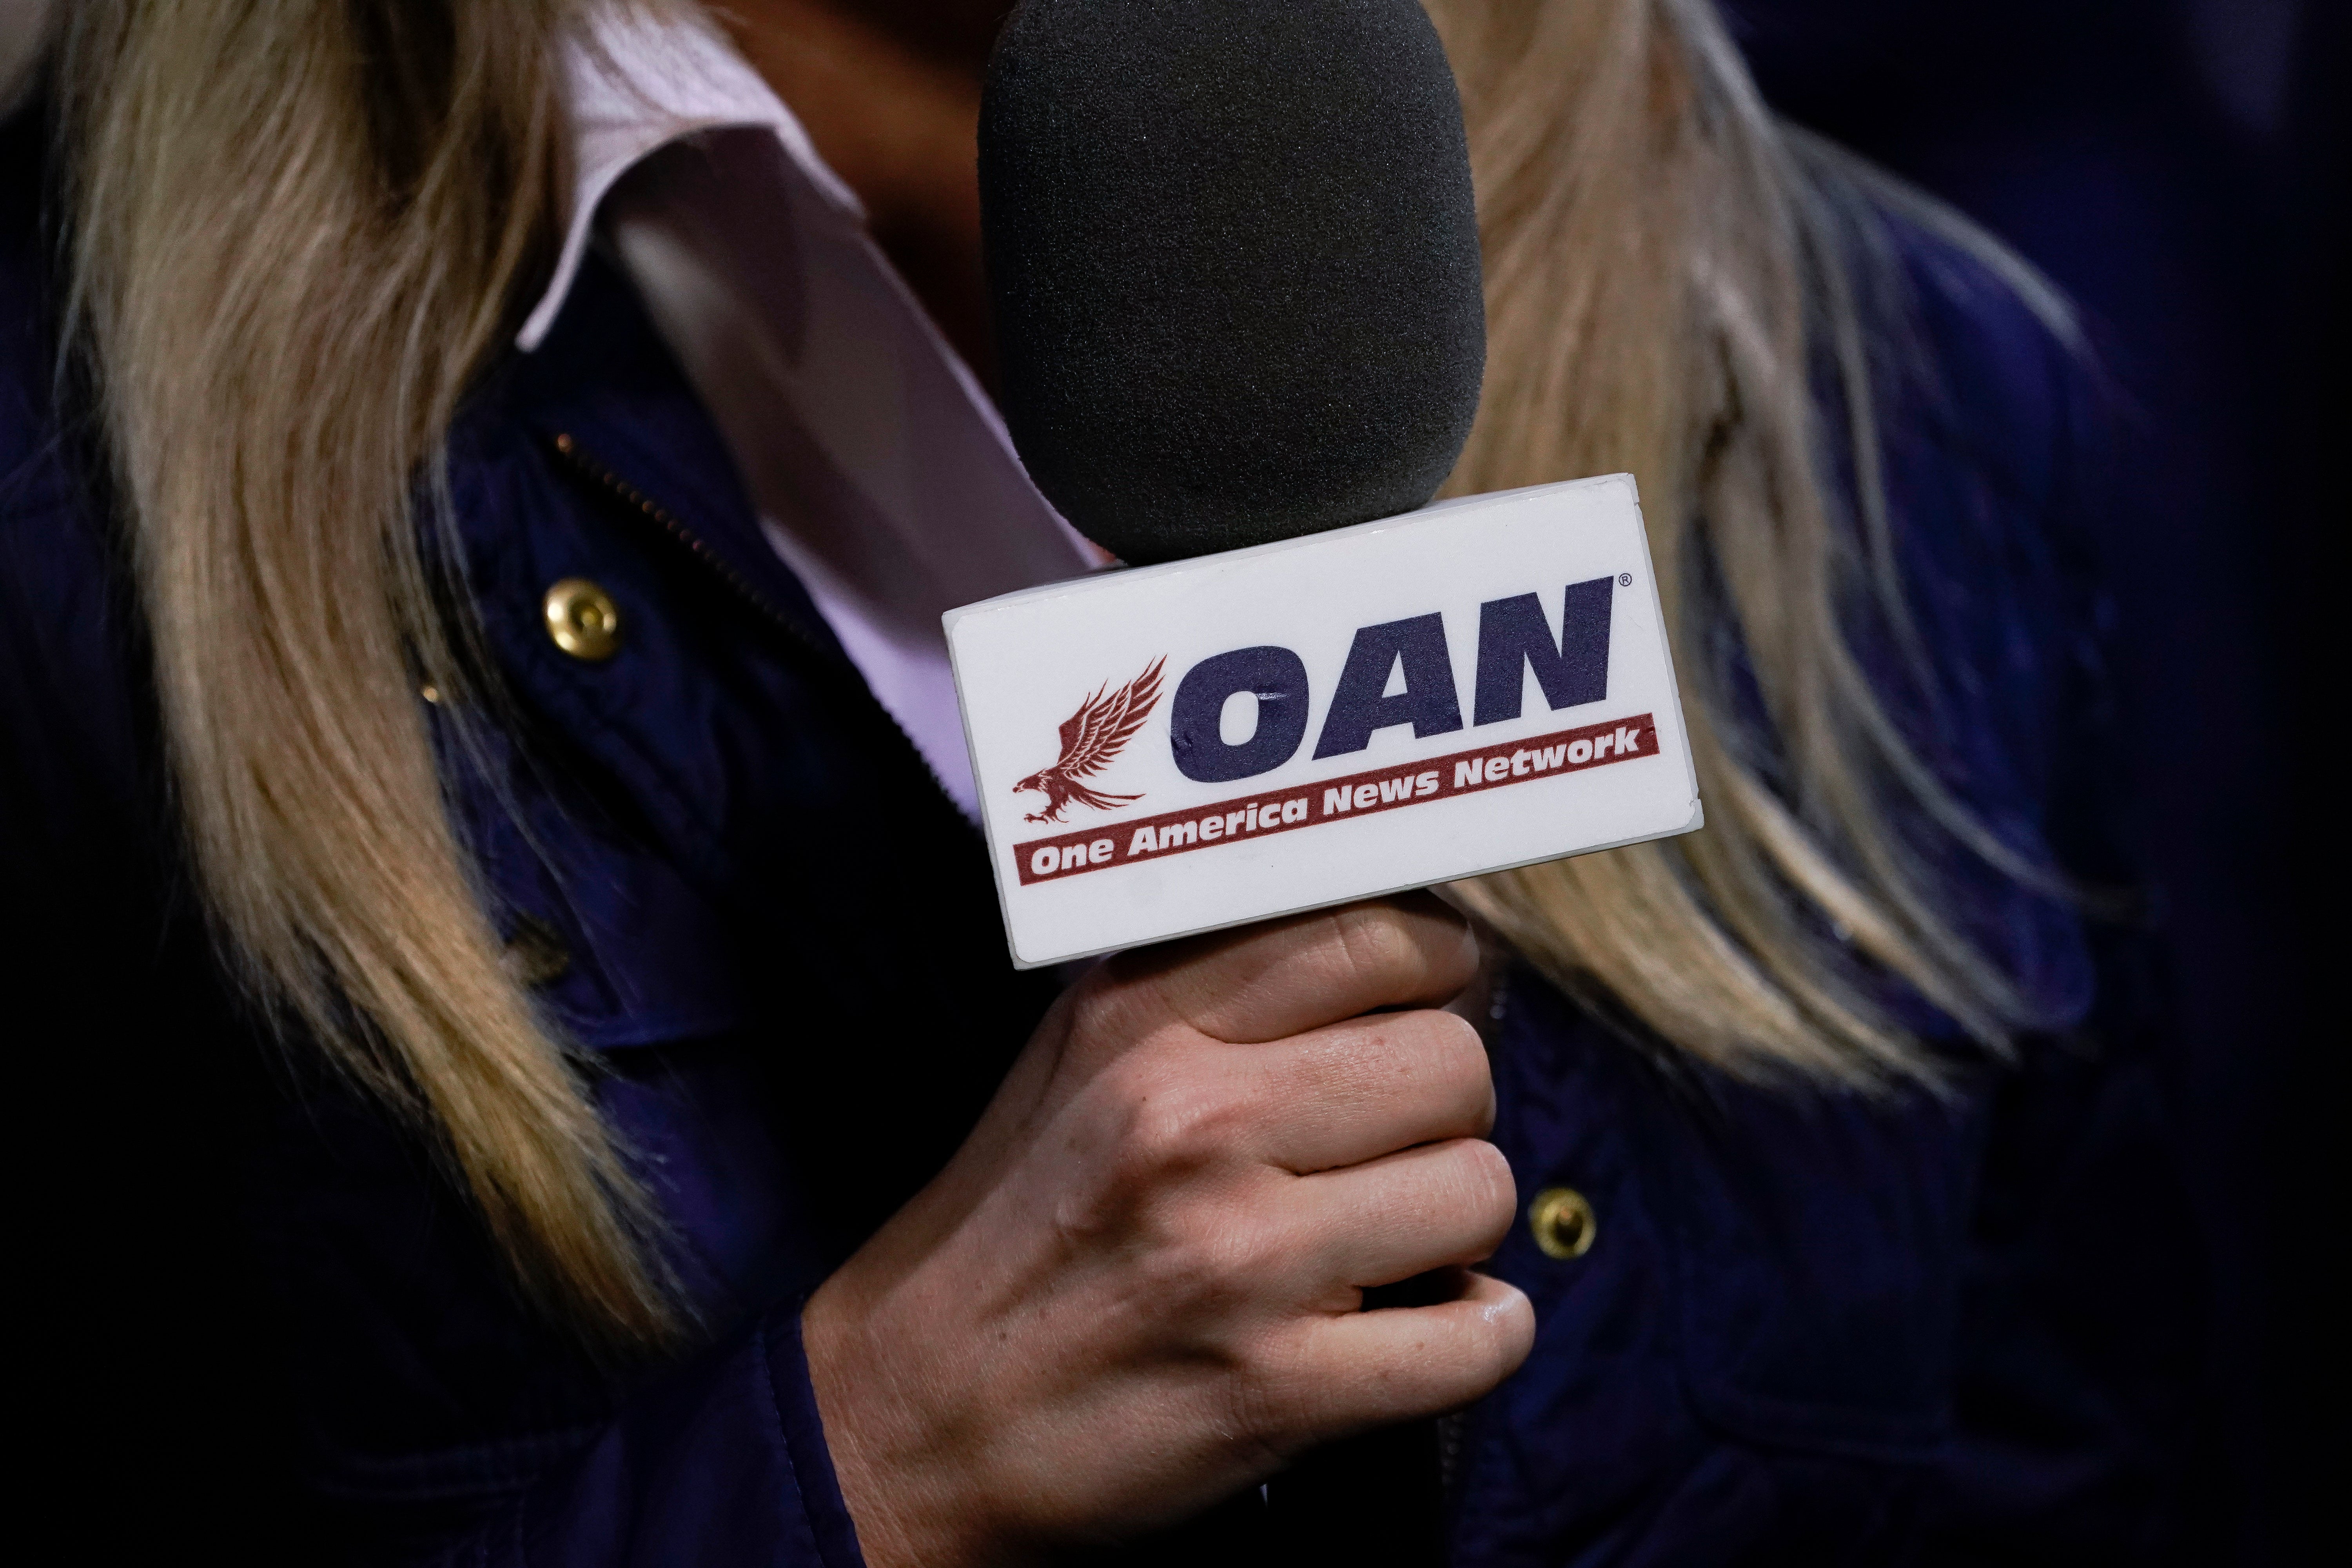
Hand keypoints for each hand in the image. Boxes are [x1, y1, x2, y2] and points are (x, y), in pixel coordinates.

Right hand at [802, 896, 1533, 1566]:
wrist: (910, 1421)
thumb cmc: (1014, 1231)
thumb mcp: (1077, 1059)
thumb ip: (1213, 986)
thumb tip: (1394, 944)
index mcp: (1146, 1024)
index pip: (1374, 934)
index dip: (1435, 973)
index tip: (1421, 1009)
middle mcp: (1196, 1122)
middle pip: (1453, 1061)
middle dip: (1446, 1111)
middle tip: (1392, 1149)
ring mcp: (1241, 1259)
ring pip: (1479, 1189)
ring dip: (1456, 1228)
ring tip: (1387, 1244)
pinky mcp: (1277, 1390)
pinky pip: (1480, 1338)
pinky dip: (1477, 1337)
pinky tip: (1421, 1329)